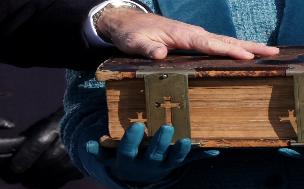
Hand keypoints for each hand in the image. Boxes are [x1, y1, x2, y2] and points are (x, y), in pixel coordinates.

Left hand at [2, 108, 81, 188]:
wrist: (87, 124)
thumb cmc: (59, 123)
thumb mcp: (46, 122)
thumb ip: (31, 136)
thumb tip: (14, 152)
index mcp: (57, 124)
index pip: (38, 143)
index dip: (24, 157)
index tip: (13, 166)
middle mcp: (70, 139)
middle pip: (45, 159)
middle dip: (29, 168)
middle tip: (18, 172)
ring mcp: (78, 154)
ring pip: (53, 172)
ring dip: (36, 177)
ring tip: (27, 176)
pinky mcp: (82, 167)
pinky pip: (61, 180)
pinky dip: (47, 182)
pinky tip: (40, 179)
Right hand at [84, 123, 216, 183]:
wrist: (137, 177)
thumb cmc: (122, 158)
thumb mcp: (109, 157)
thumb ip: (100, 150)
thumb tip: (87, 144)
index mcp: (129, 160)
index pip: (128, 150)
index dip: (131, 140)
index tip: (135, 126)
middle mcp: (147, 164)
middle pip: (154, 155)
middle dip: (161, 142)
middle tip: (167, 127)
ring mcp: (163, 165)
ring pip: (174, 160)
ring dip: (181, 151)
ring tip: (186, 140)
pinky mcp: (175, 164)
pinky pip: (191, 161)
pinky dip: (203, 155)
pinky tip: (215, 150)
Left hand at [96, 7, 279, 59]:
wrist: (127, 21)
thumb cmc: (131, 33)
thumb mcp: (133, 43)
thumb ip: (146, 48)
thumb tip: (160, 53)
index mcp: (182, 34)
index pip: (210, 44)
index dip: (229, 50)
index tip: (248, 55)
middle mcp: (193, 32)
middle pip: (225, 40)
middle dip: (249, 46)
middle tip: (274, 52)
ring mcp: (194, 35)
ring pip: (224, 41)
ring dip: (246, 46)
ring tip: (269, 52)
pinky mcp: (193, 39)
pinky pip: (217, 44)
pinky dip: (234, 47)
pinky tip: (245, 54)